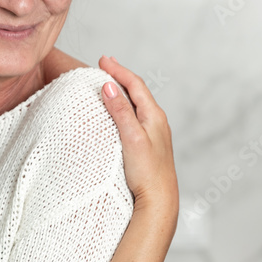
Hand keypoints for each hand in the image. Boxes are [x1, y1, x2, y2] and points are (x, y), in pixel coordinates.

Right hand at [98, 56, 178, 221]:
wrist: (159, 201)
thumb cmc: (147, 172)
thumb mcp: (131, 138)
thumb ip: (121, 112)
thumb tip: (110, 86)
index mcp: (154, 116)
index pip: (135, 85)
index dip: (119, 71)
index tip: (103, 60)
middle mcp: (156, 122)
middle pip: (137, 92)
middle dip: (120, 77)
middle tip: (105, 66)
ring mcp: (153, 134)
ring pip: (136, 105)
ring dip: (122, 93)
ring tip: (109, 84)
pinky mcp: (148, 146)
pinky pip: (135, 119)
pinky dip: (124, 109)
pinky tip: (118, 115)